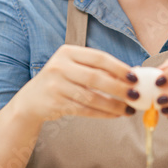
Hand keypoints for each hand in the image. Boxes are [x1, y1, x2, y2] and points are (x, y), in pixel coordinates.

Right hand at [11, 45, 135, 126]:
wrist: (31, 100)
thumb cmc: (60, 82)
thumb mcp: (73, 68)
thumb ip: (97, 69)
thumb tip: (131, 75)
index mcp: (67, 52)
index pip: (99, 58)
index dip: (119, 68)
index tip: (135, 77)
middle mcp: (60, 66)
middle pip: (96, 78)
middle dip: (119, 88)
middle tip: (136, 95)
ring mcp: (56, 85)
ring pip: (91, 97)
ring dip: (113, 104)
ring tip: (128, 109)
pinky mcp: (56, 103)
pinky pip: (85, 110)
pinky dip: (103, 113)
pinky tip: (115, 114)